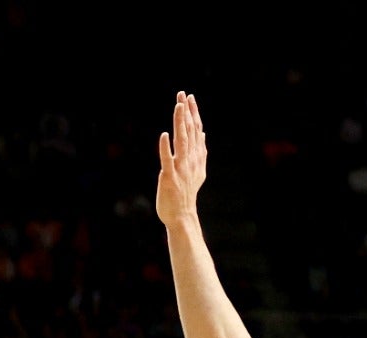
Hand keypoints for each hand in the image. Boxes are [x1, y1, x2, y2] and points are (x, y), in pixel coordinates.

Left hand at [157, 90, 205, 226]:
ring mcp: (180, 168)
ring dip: (180, 123)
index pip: (195, 130)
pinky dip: (166, 148)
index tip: (189, 97)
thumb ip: (199, 150)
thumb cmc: (186, 193)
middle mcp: (190, 160)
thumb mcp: (197, 170)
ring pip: (181, 141)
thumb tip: (202, 133)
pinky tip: (165, 135)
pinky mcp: (169, 177)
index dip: (193, 113)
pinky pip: (167, 160)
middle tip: (182, 94)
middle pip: (189, 132)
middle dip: (186, 112)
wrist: (182, 215)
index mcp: (196, 157)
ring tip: (178, 106)